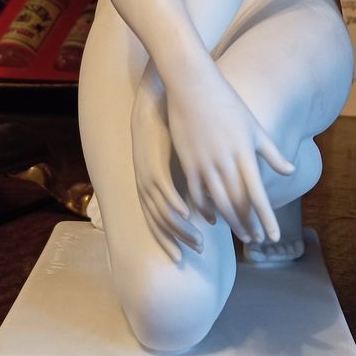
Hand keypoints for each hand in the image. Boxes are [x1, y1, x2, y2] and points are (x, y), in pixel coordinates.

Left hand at [130, 71, 201, 262]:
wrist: (154, 101)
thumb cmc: (168, 126)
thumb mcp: (177, 155)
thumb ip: (190, 173)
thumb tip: (210, 185)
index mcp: (150, 185)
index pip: (159, 220)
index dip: (172, 238)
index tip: (188, 254)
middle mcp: (145, 186)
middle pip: (160, 222)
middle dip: (178, 239)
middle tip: (198, 250)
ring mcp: (148, 177)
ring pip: (163, 212)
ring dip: (180, 229)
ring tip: (199, 239)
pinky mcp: (153, 165)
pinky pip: (164, 191)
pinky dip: (174, 206)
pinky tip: (190, 216)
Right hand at [165, 68, 294, 245]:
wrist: (192, 86)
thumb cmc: (227, 103)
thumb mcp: (253, 127)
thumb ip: (271, 153)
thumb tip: (289, 171)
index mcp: (244, 152)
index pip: (258, 194)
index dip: (267, 218)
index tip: (274, 236)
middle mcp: (225, 161)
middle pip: (239, 203)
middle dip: (250, 224)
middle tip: (257, 241)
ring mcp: (204, 163)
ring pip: (218, 202)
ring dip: (231, 221)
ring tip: (241, 235)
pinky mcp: (187, 162)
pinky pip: (196, 194)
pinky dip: (205, 210)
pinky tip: (213, 219)